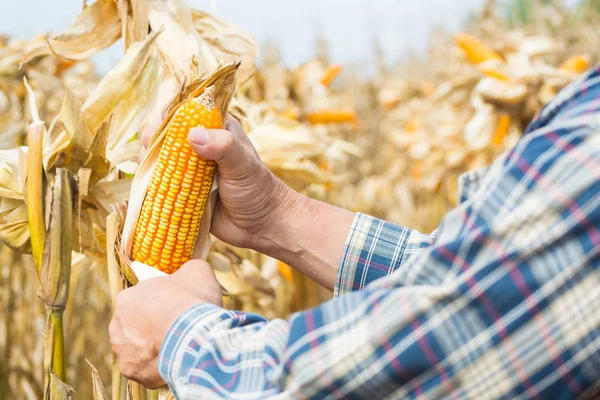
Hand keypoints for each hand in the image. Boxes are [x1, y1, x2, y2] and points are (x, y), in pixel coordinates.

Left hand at [108, 260, 222, 387]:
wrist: (195, 335)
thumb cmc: (193, 300)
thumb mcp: (196, 271)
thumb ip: (188, 269)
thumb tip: (189, 270)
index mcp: (127, 298)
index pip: (140, 299)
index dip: (160, 304)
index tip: (175, 308)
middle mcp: (117, 324)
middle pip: (135, 325)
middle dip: (152, 327)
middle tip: (176, 328)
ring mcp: (122, 350)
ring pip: (137, 349)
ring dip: (153, 347)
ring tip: (177, 346)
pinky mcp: (132, 371)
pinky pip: (144, 368)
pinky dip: (157, 366)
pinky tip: (174, 360)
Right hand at [141, 113, 296, 249]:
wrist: (261, 225)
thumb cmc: (258, 189)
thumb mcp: (243, 165)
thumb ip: (223, 146)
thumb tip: (192, 135)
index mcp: (215, 129)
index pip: (184, 112)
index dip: (167, 117)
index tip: (160, 131)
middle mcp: (199, 146)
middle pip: (164, 134)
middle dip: (152, 143)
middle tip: (153, 157)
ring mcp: (188, 169)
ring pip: (157, 159)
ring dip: (149, 165)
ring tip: (154, 175)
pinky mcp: (182, 191)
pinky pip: (159, 184)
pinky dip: (151, 186)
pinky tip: (148, 190)